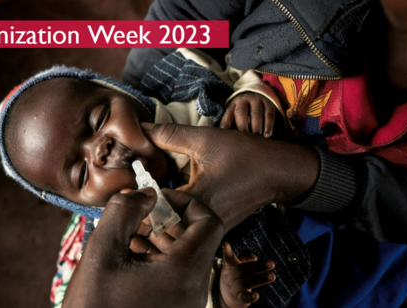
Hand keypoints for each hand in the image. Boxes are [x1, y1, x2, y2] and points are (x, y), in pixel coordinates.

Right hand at [63, 188, 223, 307]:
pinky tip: (132, 257)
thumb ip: (125, 210)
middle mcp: (196, 290)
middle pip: (198, 238)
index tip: (157, 199)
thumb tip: (147, 193)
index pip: (209, 222)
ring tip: (130, 237)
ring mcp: (189, 303)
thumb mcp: (102, 250)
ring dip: (162, 239)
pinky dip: (161, 259)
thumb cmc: (94, 305)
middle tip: (138, 217)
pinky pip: (180, 275)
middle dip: (169, 220)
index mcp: (184, 272)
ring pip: (188, 256)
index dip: (186, 202)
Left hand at [142, 123, 318, 230]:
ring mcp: (211, 231)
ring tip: (146, 202)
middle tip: (130, 197)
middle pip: (159, 228)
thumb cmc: (246, 155)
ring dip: (157, 220)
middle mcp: (204, 224)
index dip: (137, 198)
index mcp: (197, 203)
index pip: (153, 210)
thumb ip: (169, 135)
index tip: (127, 185)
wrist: (279, 172)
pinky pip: (187, 232)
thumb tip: (141, 128)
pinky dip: (174, 221)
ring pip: (173, 234)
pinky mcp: (215, 231)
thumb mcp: (205, 140)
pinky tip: (167, 206)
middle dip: (143, 214)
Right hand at [218, 242, 274, 307]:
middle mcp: (230, 276)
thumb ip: (245, 255)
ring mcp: (234, 288)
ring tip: (272, 276)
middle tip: (271, 263)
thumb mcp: (237, 262)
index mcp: (230, 265)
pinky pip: (244, 297)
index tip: (225, 243)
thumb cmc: (236, 273)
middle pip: (244, 269)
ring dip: (260, 279)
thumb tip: (253, 257)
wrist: (228, 295)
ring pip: (246, 282)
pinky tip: (256, 295)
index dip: (227, 250)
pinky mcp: (239, 299)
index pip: (229, 257)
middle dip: (258, 266)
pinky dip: (250, 297)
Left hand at [220, 92, 275, 137]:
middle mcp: (244, 100)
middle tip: (244, 140)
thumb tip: (223, 137)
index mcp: (234, 104)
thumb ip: (230, 123)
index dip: (226, 124)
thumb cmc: (245, 112)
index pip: (228, 114)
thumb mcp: (235, 114)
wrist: (259, 95)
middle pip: (241, 112)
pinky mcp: (269, 103)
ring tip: (257, 138)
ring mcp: (257, 100)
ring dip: (256, 127)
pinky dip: (268, 126)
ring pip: (256, 113)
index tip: (227, 136)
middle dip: (242, 126)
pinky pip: (269, 115)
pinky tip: (267, 135)